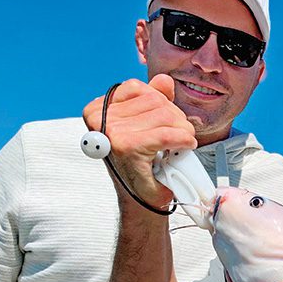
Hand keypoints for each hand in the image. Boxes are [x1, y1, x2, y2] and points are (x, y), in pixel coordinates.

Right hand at [82, 75, 196, 210]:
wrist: (143, 201)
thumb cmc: (144, 165)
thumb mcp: (146, 127)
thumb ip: (154, 99)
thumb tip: (164, 81)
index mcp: (97, 109)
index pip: (138, 88)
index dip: (160, 103)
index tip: (163, 123)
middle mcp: (99, 118)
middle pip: (155, 100)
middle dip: (175, 119)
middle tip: (175, 140)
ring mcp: (112, 132)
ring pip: (165, 114)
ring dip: (182, 130)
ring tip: (178, 145)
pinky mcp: (128, 146)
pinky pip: (167, 133)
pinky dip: (183, 139)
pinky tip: (185, 147)